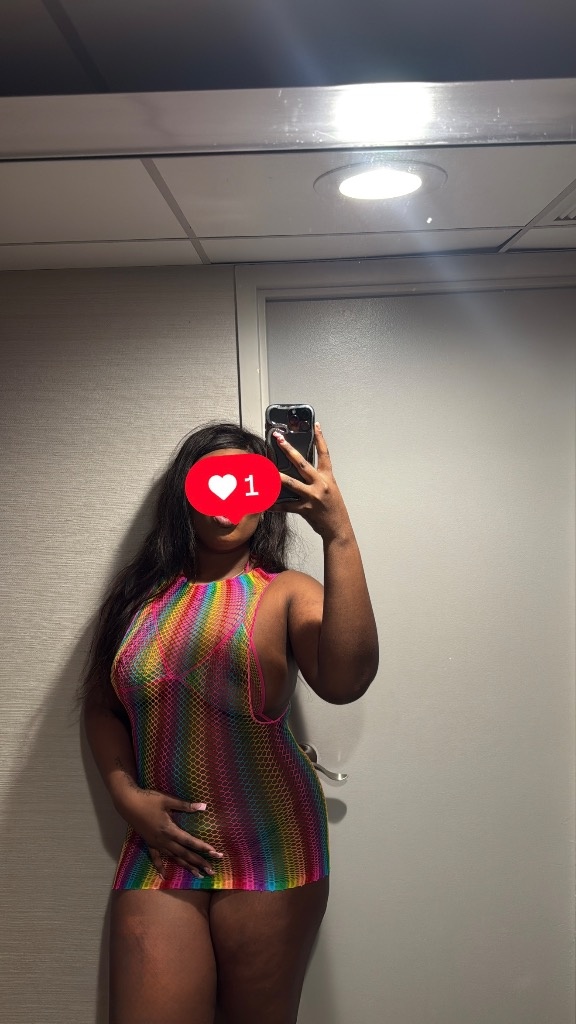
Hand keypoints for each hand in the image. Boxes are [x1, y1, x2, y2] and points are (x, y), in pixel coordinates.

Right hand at [116, 787, 223, 879]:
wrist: (128, 803)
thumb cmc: (149, 799)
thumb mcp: (168, 800)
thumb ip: (185, 805)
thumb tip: (203, 806)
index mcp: (170, 829)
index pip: (190, 841)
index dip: (202, 847)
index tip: (214, 853)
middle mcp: (164, 840)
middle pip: (184, 853)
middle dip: (199, 862)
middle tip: (211, 872)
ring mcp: (156, 843)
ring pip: (174, 858)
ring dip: (186, 866)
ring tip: (198, 875)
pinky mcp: (149, 844)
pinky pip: (156, 859)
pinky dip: (160, 868)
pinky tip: (164, 877)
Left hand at [269, 423, 351, 540]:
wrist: (338, 528)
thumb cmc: (333, 508)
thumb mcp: (330, 488)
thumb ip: (317, 478)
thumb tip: (300, 468)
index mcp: (327, 477)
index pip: (324, 453)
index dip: (320, 438)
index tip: (316, 425)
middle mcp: (320, 484)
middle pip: (302, 463)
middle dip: (289, 450)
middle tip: (279, 439)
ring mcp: (312, 496)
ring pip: (291, 483)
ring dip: (277, 477)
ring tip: (266, 471)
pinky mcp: (305, 509)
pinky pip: (286, 506)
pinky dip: (275, 505)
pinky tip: (265, 503)